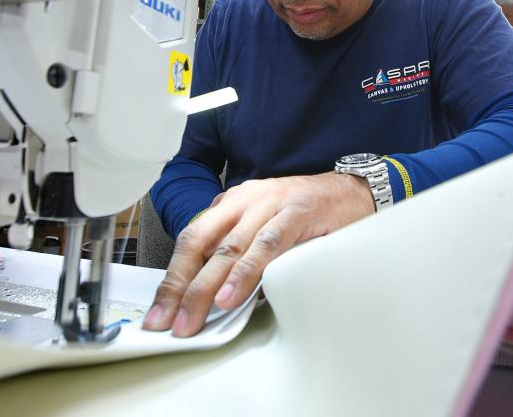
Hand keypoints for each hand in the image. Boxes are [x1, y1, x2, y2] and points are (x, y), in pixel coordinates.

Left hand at [142, 172, 373, 336]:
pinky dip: (246, 271)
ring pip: (228, 248)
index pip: (191, 240)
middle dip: (179, 286)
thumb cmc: (307, 213)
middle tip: (166, 321)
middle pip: (200, 244)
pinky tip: (232, 294)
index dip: (172, 278)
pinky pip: (265, 245)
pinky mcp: (296, 213)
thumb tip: (215, 297)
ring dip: (206, 286)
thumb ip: (241, 255)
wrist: (353, 191)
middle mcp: (245, 200)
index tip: (160, 312)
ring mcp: (270, 204)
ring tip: (193, 316)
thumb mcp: (264, 228)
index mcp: (233, 204)